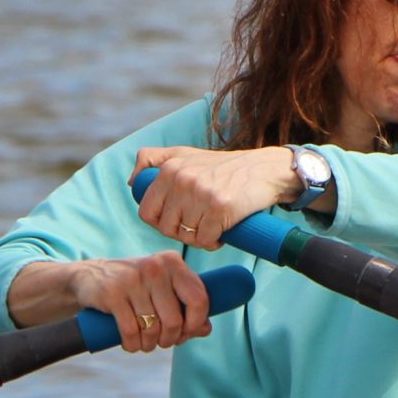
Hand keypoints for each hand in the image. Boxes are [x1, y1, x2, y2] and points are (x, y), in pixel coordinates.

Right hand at [69, 252, 211, 353]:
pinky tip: (131, 343)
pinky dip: (132, 345)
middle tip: (160, 341)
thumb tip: (206, 329)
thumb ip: (186, 307)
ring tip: (143, 342)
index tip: (184, 333)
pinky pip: (131, 331)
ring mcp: (133, 279)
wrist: (89, 277)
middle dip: (169, 339)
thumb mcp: (162, 290)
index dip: (195, 323)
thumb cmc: (134, 287)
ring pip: (152, 329)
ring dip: (148, 345)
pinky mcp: (112, 293)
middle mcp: (155, 267)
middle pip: (174, 321)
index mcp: (172, 262)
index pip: (199, 298)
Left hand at [132, 145, 297, 250]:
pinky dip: (213, 242)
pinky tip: (222, 232)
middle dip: (181, 232)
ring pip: (186, 236)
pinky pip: (205, 240)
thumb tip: (132, 183)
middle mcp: (182, 179)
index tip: (177, 221)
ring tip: (212, 225)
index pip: (147, 211)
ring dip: (199, 239)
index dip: (160, 222)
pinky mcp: (220, 207)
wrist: (264, 170)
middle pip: (166, 227)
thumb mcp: (185, 154)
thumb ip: (153, 160)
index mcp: (169, 168)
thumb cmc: (224, 167)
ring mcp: (200, 193)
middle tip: (198, 225)